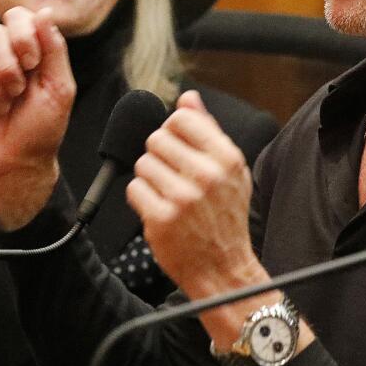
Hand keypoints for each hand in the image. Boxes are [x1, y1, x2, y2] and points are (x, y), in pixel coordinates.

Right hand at [0, 6, 74, 229]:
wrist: (17, 162)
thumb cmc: (43, 127)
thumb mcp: (60, 88)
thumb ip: (54, 49)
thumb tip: (44, 12)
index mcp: (29, 50)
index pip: (17, 16)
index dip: (22, 33)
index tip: (32, 61)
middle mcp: (2, 56)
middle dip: (8, 64)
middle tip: (19, 90)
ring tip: (5, 106)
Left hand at [127, 90, 260, 298]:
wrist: (224, 268)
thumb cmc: (225, 216)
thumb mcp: (231, 170)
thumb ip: (208, 130)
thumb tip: (188, 98)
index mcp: (226, 157)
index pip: (181, 118)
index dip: (172, 129)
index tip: (177, 146)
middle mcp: (206, 175)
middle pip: (156, 138)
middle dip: (159, 155)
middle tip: (172, 175)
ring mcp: (183, 198)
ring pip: (143, 163)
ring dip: (150, 177)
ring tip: (167, 193)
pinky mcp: (161, 219)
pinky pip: (134, 189)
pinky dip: (142, 198)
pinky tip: (158, 208)